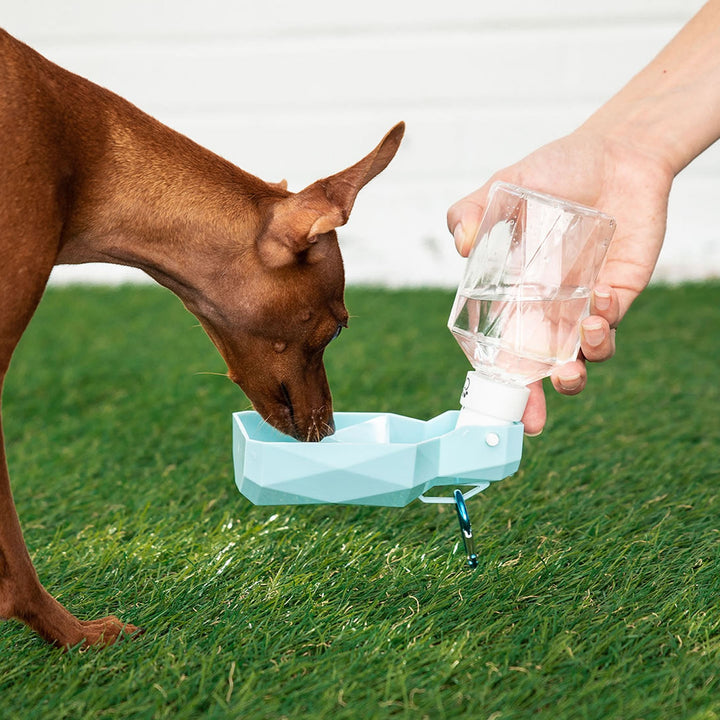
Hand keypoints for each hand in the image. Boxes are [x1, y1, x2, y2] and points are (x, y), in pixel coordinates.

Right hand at [447, 127, 673, 434]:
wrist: (615, 153)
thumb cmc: (553, 169)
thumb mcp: (503, 187)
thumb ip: (470, 211)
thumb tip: (462, 244)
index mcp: (512, 292)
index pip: (499, 343)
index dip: (496, 378)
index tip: (492, 404)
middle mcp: (546, 306)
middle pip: (538, 367)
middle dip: (537, 400)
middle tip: (533, 421)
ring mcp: (582, 304)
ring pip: (579, 358)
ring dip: (575, 372)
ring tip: (571, 367)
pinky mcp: (617, 294)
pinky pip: (610, 325)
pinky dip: (602, 328)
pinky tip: (597, 305)